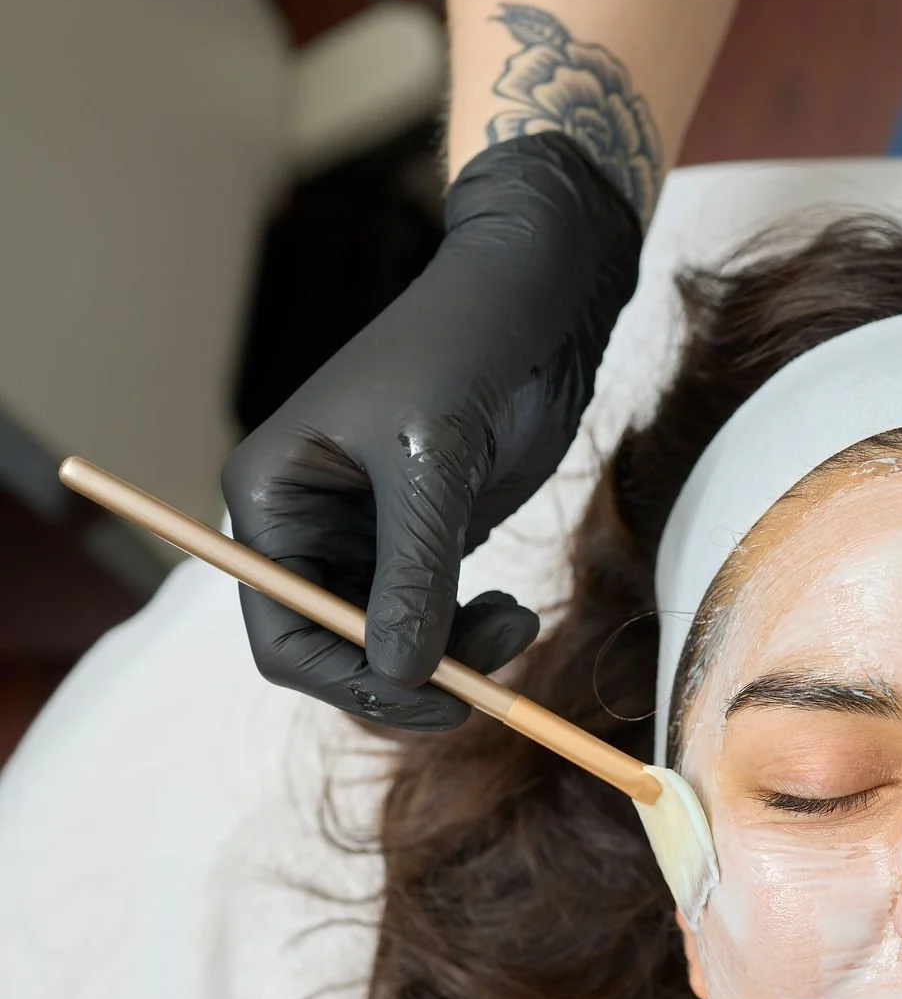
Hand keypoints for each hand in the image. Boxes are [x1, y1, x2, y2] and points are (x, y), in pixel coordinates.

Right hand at [223, 132, 641, 728]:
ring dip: (453, 657)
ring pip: (392, 644)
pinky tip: (514, 610)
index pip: (281, 632)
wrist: (532, 301)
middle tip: (488, 680)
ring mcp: (369, 537)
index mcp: (273, 497)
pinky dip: (470, 634)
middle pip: (335, 651)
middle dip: (408, 675)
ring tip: (517, 623)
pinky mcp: (426, 539)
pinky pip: (433, 620)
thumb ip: (415, 572)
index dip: (350, 680)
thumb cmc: (466, 350)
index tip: (434, 698)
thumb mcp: (435, 463)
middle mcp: (307, 525)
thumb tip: (401, 674)